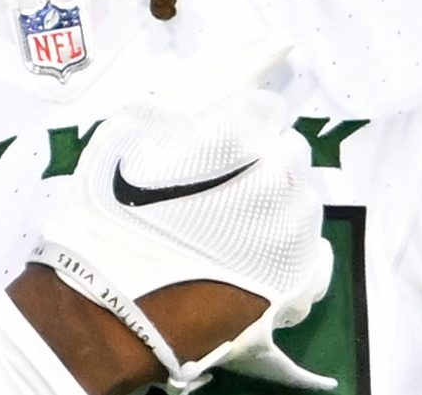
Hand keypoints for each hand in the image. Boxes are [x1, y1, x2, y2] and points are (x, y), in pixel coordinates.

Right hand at [25, 82, 333, 391]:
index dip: (239, 121)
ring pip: (304, 199)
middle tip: (225, 180)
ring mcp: (291, 235)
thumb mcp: (122, 141)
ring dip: (278, 202)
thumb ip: (172, 116)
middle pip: (290, 151)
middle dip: (263, 157)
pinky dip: (294, 249)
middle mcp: (276, 179)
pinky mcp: (295, 282)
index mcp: (237, 138)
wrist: (108, 312)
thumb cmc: (107, 221)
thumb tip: (198, 113)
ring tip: (238, 222)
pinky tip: (264, 253)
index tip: (219, 138)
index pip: (266, 109)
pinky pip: (314, 253)